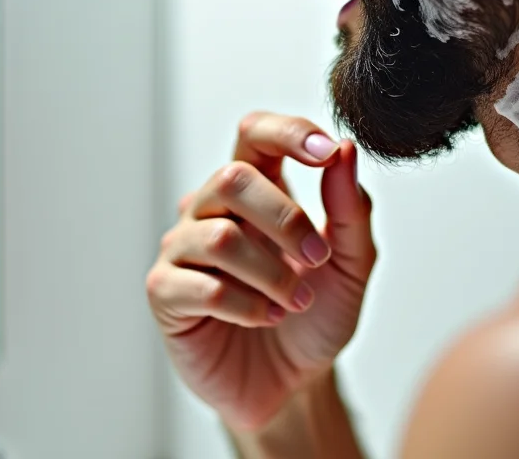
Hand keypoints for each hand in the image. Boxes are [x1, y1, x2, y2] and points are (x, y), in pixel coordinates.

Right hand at [146, 112, 376, 430]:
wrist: (294, 385)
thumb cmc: (315, 317)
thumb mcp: (351, 264)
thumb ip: (350, 209)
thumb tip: (345, 150)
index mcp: (257, 191)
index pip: (255, 134)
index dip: (287, 133)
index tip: (324, 153)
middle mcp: (212, 211)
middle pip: (232, 178)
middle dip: (284, 218)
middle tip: (316, 257)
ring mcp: (183, 250)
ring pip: (218, 236)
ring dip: (271, 272)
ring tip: (296, 300)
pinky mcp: (166, 293)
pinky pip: (200, 286)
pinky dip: (246, 305)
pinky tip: (266, 318)